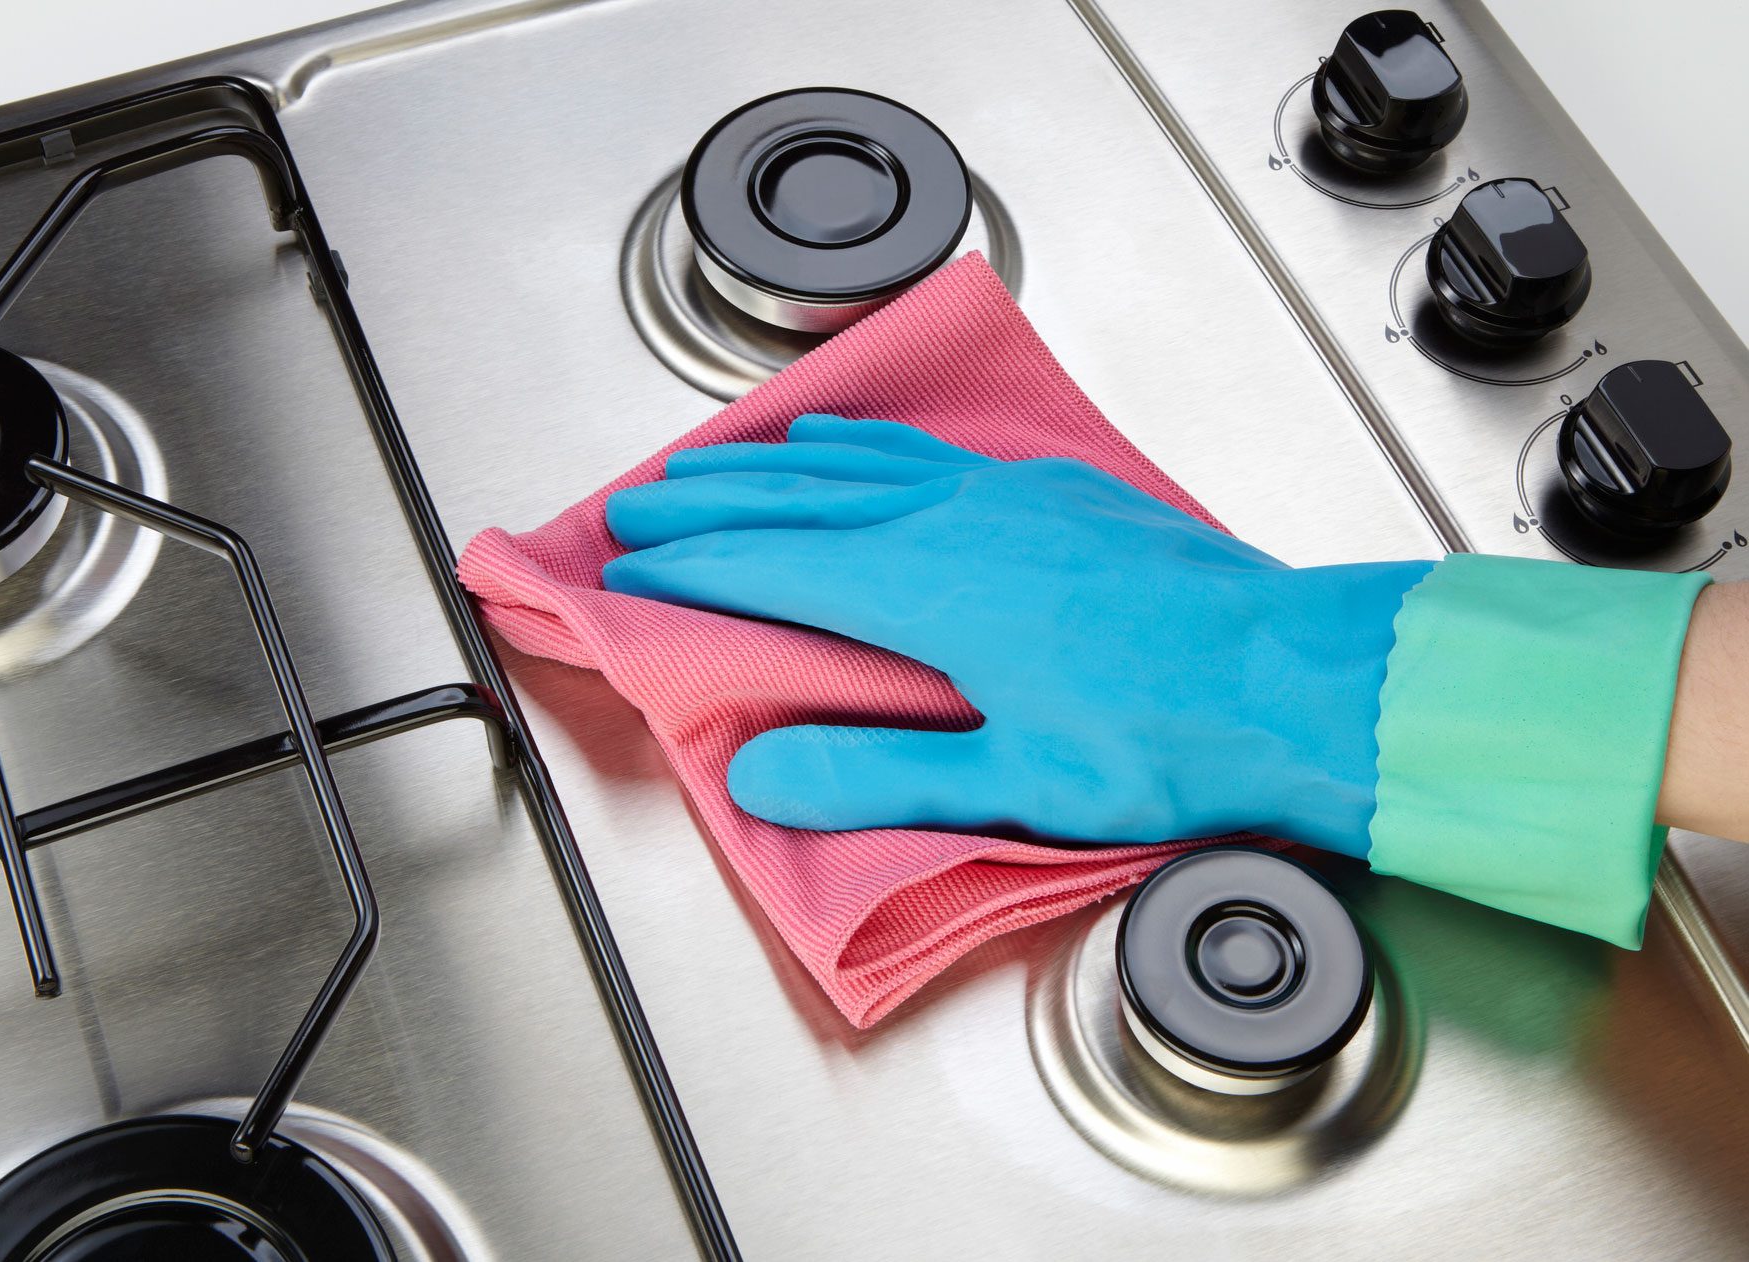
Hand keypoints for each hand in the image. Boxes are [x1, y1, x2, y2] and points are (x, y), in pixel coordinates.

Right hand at [603, 416, 1430, 855]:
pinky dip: (861, 444)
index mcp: (926, 592)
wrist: (1293, 675)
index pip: (773, 571)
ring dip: (772, 463)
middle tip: (638, 505)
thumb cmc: (1165, 737)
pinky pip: (923, 450)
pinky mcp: (1050, 491)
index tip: (630, 571)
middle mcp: (952, 523)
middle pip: (797, 499)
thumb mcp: (1014, 783)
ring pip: (857, 461)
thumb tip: (761, 776)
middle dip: (707, 503)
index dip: (691, 571)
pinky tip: (851, 442)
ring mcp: (1003, 495)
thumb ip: (878, 775)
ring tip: (717, 460)